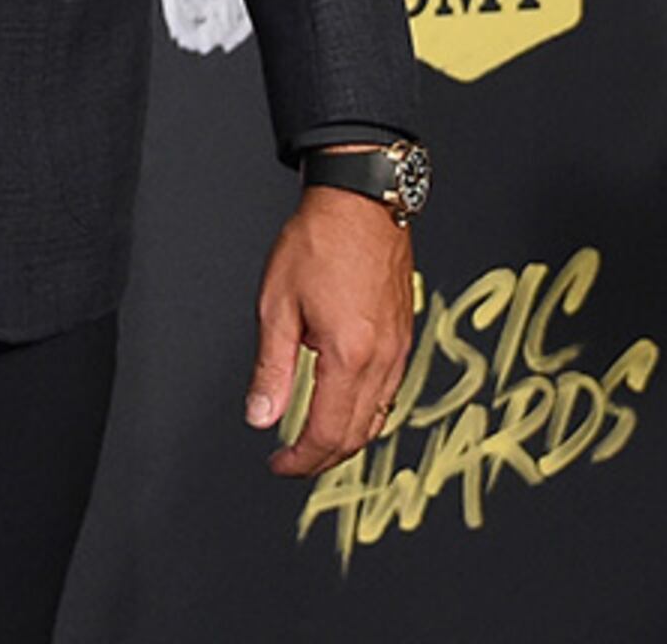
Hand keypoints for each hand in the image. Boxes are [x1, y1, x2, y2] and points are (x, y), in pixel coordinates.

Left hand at [246, 179, 414, 477]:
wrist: (361, 200)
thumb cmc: (320, 240)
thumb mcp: (277, 306)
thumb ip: (271, 369)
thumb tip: (262, 418)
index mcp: (349, 354)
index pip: (327, 433)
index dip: (300, 460)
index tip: (278, 465)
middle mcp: (382, 357)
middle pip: (357, 435)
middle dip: (322, 458)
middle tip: (291, 462)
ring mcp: (399, 346)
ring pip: (378, 417)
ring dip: (346, 438)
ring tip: (314, 440)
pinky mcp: (405, 334)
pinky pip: (390, 391)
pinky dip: (366, 412)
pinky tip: (344, 405)